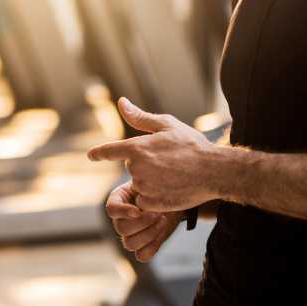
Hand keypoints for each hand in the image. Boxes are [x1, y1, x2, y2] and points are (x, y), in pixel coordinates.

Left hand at [88, 98, 218, 211]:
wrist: (215, 171)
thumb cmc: (192, 145)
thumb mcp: (167, 125)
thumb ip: (140, 117)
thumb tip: (121, 102)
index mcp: (137, 147)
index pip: (110, 151)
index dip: (100, 153)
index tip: (91, 155)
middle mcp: (137, 168)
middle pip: (131, 167)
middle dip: (144, 164)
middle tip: (168, 161)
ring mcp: (144, 187)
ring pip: (139, 184)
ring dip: (150, 181)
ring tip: (173, 175)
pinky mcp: (152, 203)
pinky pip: (144, 201)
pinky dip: (154, 197)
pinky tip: (171, 189)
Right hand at [104, 181, 180, 261]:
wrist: (172, 200)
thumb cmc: (159, 187)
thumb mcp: (150, 181)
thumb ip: (143, 182)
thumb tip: (139, 180)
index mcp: (118, 201)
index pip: (111, 209)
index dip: (123, 212)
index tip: (138, 210)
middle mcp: (120, 220)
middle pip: (121, 229)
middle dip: (143, 222)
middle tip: (158, 213)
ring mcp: (129, 235)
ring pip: (130, 244)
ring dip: (150, 234)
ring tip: (162, 221)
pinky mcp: (142, 247)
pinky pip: (142, 255)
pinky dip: (153, 247)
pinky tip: (161, 233)